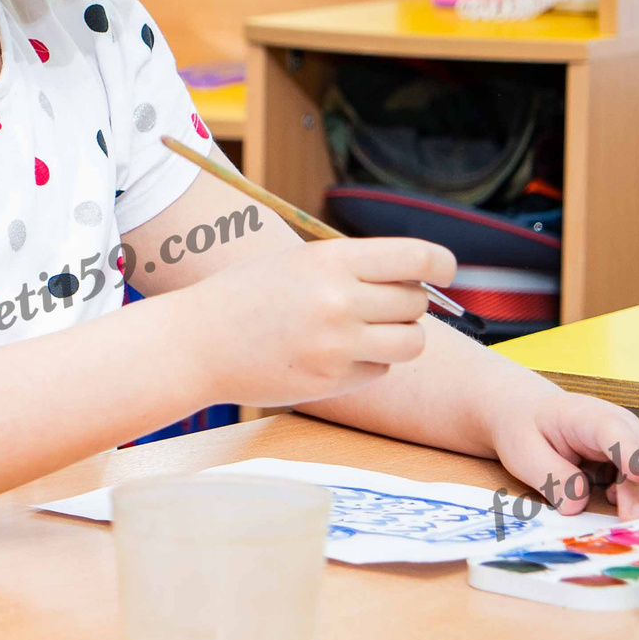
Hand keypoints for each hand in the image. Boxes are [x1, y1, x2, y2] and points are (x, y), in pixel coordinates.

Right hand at [161, 236, 452, 405]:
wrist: (194, 344)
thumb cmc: (246, 295)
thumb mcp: (298, 262)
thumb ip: (356, 266)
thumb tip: (423, 281)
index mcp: (331, 260)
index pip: (419, 258)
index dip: (442, 264)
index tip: (444, 272)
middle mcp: (338, 301)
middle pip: (417, 303)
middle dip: (406, 304)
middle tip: (375, 305)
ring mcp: (336, 345)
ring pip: (411, 342)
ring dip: (399, 337)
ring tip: (366, 332)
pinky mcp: (331, 381)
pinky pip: (381, 370)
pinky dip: (368, 363)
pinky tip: (333, 354)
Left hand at [494, 391, 638, 519]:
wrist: (534, 413)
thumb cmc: (528, 430)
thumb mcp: (522, 452)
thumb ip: (550, 478)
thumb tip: (578, 504)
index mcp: (591, 417)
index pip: (621, 433)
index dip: (635, 456)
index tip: (637, 484)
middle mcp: (627, 424)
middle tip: (618, 512)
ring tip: (622, 498)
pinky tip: (638, 496)